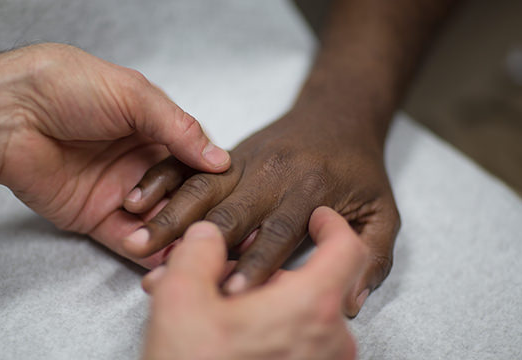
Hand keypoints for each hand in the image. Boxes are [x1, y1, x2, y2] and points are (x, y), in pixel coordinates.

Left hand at [0, 43, 229, 265]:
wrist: (8, 113)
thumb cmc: (68, 89)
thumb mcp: (134, 96)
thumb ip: (179, 128)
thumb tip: (221, 160)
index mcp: (151, 128)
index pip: (191, 158)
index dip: (208, 176)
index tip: (226, 191)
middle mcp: (138, 161)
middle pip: (178, 193)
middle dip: (192, 210)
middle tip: (208, 226)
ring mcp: (117, 191)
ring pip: (155, 219)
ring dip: (173, 233)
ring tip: (192, 246)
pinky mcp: (93, 216)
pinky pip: (125, 237)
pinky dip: (145, 248)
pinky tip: (165, 256)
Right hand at [121, 103, 399, 315]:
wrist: (338, 113)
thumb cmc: (360, 169)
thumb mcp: (384, 211)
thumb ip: (372, 254)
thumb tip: (352, 300)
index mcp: (311, 189)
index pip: (278, 232)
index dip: (254, 264)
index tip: (230, 292)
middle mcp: (273, 174)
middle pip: (229, 213)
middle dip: (196, 245)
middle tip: (164, 272)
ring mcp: (246, 161)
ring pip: (201, 190)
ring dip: (169, 217)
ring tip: (138, 242)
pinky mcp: (229, 155)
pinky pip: (190, 167)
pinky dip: (162, 182)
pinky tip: (137, 201)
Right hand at [142, 207, 367, 359]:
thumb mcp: (181, 300)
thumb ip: (198, 252)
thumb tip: (207, 234)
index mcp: (311, 308)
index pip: (347, 249)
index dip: (333, 225)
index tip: (319, 217)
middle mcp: (330, 339)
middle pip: (311, 282)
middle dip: (265, 271)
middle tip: (221, 273)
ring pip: (300, 314)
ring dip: (260, 303)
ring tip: (212, 308)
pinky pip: (299, 342)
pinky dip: (269, 330)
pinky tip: (228, 334)